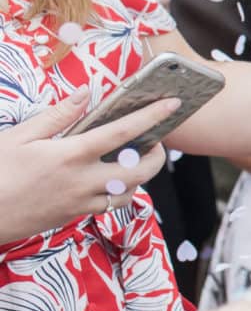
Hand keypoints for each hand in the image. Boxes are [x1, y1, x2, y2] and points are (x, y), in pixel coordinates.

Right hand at [0, 92, 179, 240]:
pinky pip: (109, 206)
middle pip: (140, 171)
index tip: (173, 104)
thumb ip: (56, 116)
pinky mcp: (73, 216)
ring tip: (134, 160)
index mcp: (70, 155)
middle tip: (155, 142)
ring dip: (139, 177)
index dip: (152, 117)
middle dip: (157, 156)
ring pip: (129, 193)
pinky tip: (110, 179)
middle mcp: (82, 181)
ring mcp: (80, 203)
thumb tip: (84, 94)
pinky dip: (119, 192)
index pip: (123, 132)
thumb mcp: (18, 137)